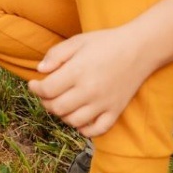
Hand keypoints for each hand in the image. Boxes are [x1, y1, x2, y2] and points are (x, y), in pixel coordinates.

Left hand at [27, 27, 152, 138]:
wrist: (139, 49)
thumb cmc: (106, 42)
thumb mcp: (77, 41)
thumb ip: (56, 55)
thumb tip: (40, 70)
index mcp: (77, 71)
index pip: (47, 90)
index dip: (35, 88)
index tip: (33, 83)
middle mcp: (89, 91)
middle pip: (57, 108)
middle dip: (46, 102)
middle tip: (46, 94)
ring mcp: (103, 104)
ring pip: (73, 121)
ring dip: (62, 115)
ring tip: (62, 103)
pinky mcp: (115, 111)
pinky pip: (96, 131)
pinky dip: (84, 129)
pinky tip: (79, 118)